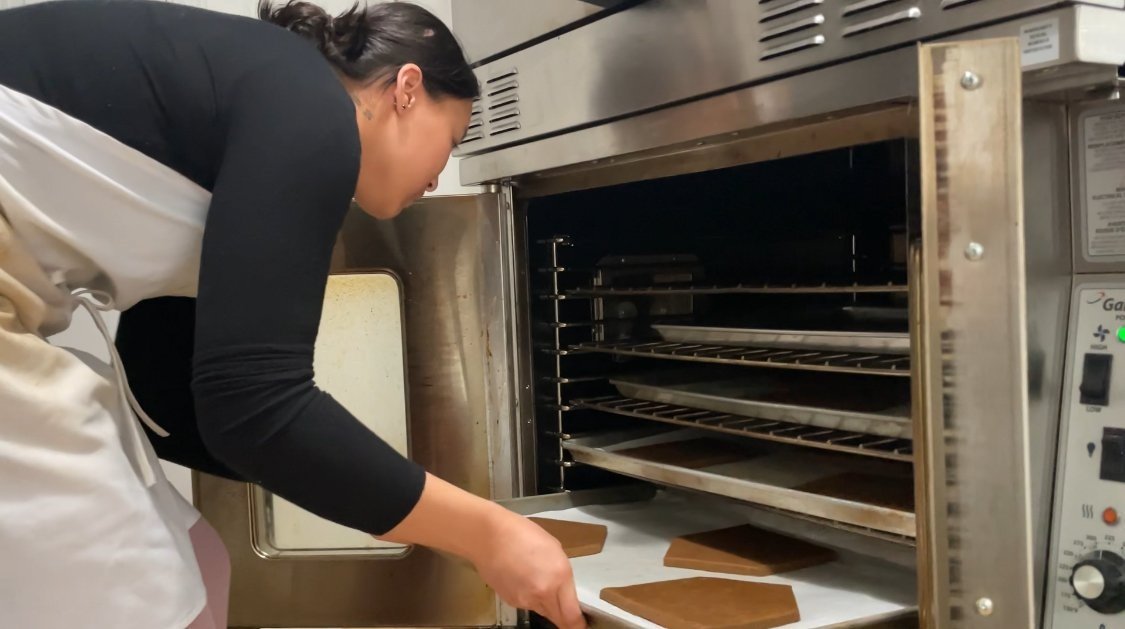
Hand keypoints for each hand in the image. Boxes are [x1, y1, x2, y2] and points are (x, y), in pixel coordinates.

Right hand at [378, 474, 585, 627]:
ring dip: (545, 603)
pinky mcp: (511, 601)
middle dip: (564, 617)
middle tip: (566, 609)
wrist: (489, 536)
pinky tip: (522, 578)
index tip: (582, 625)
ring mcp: (525, 599)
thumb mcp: (554, 549)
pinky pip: (526, 604)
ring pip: (542, 610)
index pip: (572, 616)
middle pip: (558, 619)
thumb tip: (564, 593)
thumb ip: (562, 574)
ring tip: (537, 579)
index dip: (579, 625)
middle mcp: (543, 593)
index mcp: (559, 577)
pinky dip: (529, 596)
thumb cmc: (523, 534)